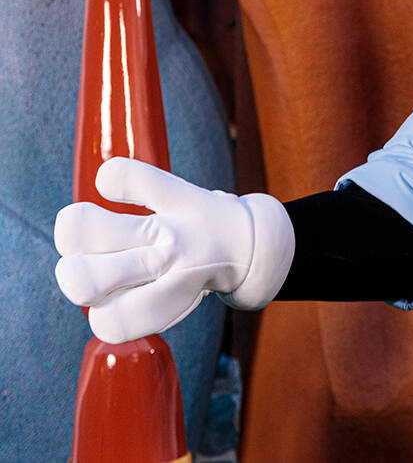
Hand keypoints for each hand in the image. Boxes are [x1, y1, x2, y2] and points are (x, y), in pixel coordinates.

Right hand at [54, 158, 293, 343]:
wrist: (254, 243)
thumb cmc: (195, 277)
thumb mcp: (170, 307)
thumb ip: (126, 307)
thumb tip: (79, 285)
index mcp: (165, 300)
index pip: (108, 322)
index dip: (99, 313)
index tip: (114, 300)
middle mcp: (166, 264)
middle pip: (84, 280)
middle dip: (72, 276)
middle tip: (93, 265)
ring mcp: (172, 227)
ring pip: (87, 228)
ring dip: (75, 230)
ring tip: (95, 230)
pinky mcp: (178, 193)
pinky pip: (132, 176)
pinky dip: (113, 177)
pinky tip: (113, 185)